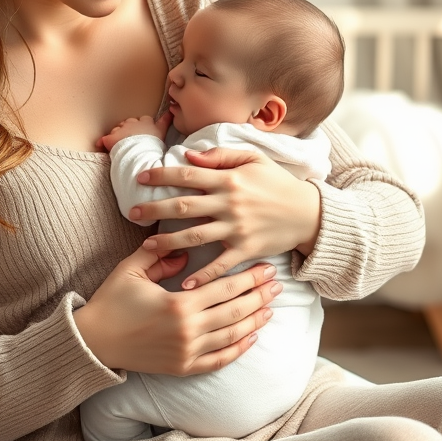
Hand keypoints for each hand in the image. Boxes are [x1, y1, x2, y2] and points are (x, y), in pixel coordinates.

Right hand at [73, 246, 279, 375]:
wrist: (95, 341)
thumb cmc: (112, 301)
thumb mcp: (132, 269)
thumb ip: (159, 255)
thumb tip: (185, 253)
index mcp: (178, 303)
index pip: (224, 287)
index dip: (248, 277)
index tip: (266, 267)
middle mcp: (187, 330)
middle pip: (235, 311)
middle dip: (259, 296)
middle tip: (277, 284)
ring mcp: (187, 352)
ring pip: (231, 336)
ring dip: (254, 321)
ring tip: (270, 308)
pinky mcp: (183, 367)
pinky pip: (218, 360)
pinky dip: (238, 349)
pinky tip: (251, 338)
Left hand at [97, 111, 172, 151]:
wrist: (142, 157)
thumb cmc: (154, 149)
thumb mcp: (163, 135)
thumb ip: (166, 122)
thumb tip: (171, 112)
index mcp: (148, 124)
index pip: (146, 120)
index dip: (144, 124)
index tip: (145, 126)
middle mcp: (135, 124)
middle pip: (131, 122)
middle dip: (130, 129)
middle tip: (131, 141)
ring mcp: (123, 130)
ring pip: (118, 128)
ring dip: (118, 135)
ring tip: (121, 146)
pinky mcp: (112, 138)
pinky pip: (105, 139)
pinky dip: (104, 142)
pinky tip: (101, 145)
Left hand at [131, 148, 321, 288]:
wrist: (308, 213)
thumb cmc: (277, 183)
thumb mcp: (253, 159)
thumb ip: (220, 156)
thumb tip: (189, 156)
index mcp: (229, 179)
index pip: (188, 175)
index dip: (162, 175)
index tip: (141, 177)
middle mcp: (229, 204)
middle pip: (184, 207)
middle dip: (155, 209)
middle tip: (133, 212)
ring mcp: (236, 229)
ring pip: (195, 237)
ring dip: (168, 242)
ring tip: (147, 246)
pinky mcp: (246, 250)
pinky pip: (220, 265)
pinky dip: (202, 276)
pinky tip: (184, 284)